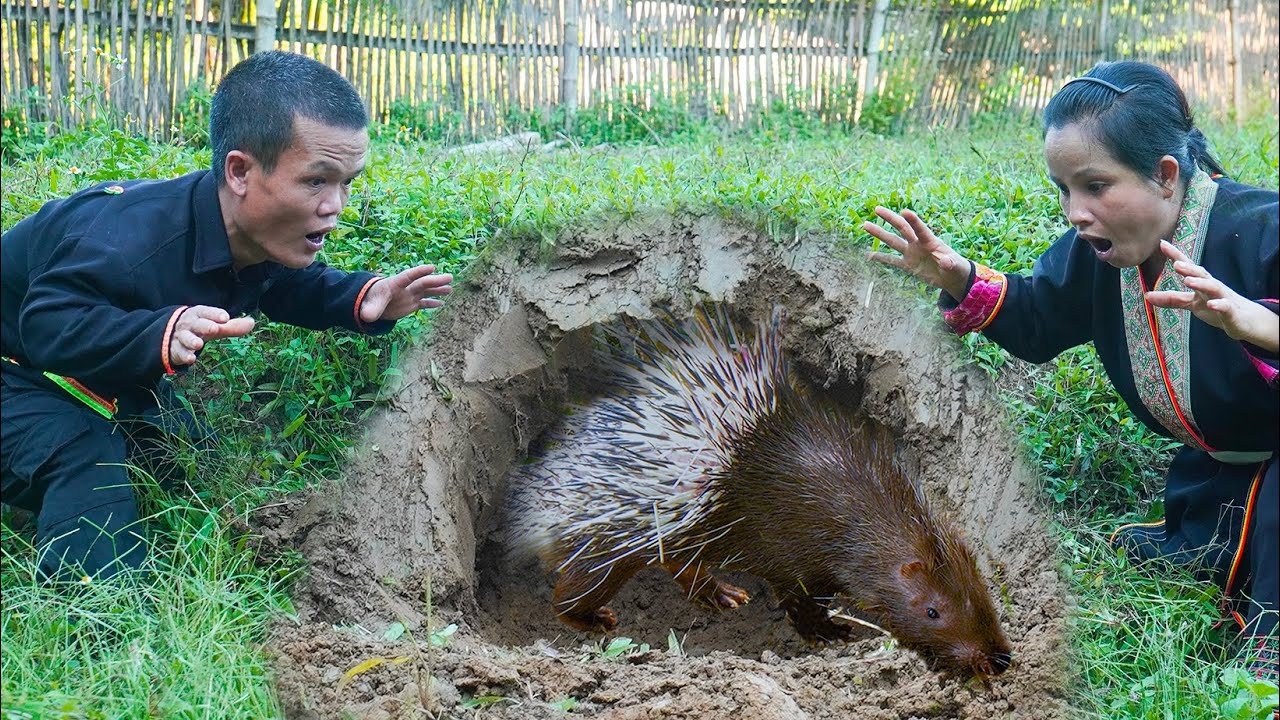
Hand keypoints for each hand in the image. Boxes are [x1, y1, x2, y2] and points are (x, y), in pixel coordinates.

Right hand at [170, 305, 255, 366]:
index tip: (225, 317)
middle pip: (197, 324)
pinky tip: (191, 359)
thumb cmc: (199, 327)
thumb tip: (252, 322)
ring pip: (186, 337)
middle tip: (214, 328)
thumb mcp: (214, 325)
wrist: (170, 333)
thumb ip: (232, 326)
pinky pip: (179, 352)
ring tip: (199, 344)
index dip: (215, 314)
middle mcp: (189, 324)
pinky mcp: (175, 349)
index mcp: (200, 314)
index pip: (207, 312)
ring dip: (192, 340)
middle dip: (205, 325)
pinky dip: (185, 355)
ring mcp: (181, 336)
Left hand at [359, 265, 453, 323]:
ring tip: (450, 288)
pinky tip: (442, 303)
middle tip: (450, 278)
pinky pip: (424, 303)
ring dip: (438, 290)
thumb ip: (370, 309)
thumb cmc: (370, 300)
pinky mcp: (411, 304)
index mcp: (395, 284)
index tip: (432, 267)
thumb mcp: (369, 305)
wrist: (371, 303)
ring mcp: (409, 296)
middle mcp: (405, 288)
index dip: (420, 271)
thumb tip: (367, 317)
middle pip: (422, 283)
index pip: (408, 276)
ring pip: (426, 291)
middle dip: (436, 280)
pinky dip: (433, 303)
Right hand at [862, 206, 973, 299]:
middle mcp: (918, 244)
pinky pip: (892, 261)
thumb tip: (945, 262)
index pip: (920, 229)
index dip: (913, 220)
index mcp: (930, 241)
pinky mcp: (908, 265)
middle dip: (890, 219)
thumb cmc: (956, 267)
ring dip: (879, 233)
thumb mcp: (954, 265)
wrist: (952, 276)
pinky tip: (868, 255)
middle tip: (877, 209)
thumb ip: (949, 262)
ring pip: (892, 241)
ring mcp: (911, 253)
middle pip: (902, 228)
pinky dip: (881, 258)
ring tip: (866, 225)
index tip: (904, 211)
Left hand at [1145, 240, 1278, 351]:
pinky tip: (1212, 304)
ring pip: (1213, 287)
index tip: (1162, 244)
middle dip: (1189, 268)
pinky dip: (1219, 305)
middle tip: (1175, 264)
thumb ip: (1172, 299)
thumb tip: (1147, 295)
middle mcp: (1212, 287)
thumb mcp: (1192, 304)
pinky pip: (1226, 307)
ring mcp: (1223, 298)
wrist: (1245, 322)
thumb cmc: (1216, 308)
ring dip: (1201, 283)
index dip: (1176, 255)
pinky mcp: (1232, 312)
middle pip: (1201, 274)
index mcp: (1202, 283)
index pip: (1188, 266)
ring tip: (1187, 280)